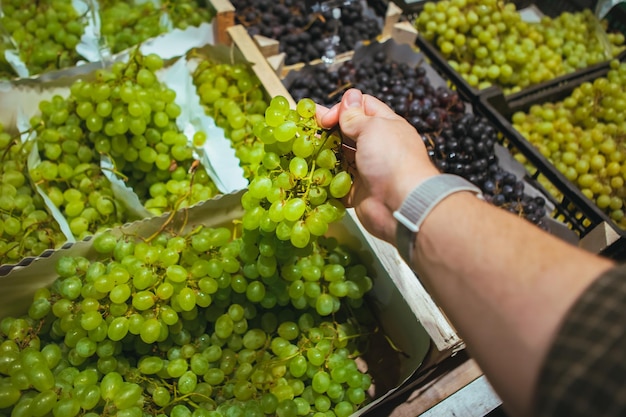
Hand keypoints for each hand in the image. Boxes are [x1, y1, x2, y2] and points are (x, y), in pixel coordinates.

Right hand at [317, 89, 439, 243]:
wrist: (401, 205)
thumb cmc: (392, 161)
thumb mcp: (373, 128)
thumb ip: (356, 116)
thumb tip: (350, 96)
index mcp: (385, 126)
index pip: (362, 107)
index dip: (342, 108)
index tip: (325, 118)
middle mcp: (377, 147)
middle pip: (348, 132)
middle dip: (328, 130)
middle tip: (306, 129)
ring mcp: (367, 170)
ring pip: (341, 158)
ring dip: (324, 155)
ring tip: (304, 151)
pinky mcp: (358, 192)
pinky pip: (339, 184)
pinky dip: (327, 181)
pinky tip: (310, 175)